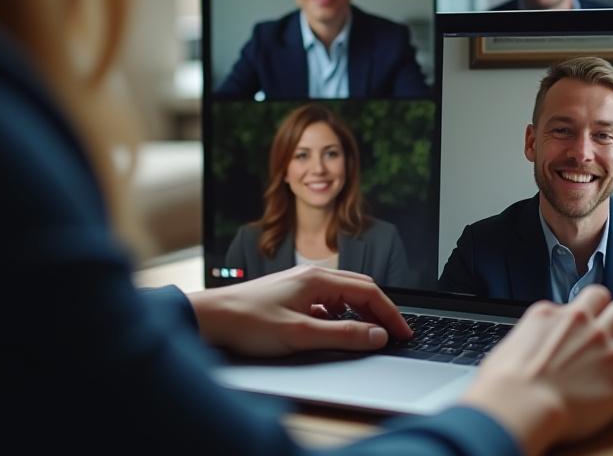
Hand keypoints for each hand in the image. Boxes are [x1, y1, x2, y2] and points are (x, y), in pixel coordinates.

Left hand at [186, 266, 413, 356]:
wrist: (209, 318)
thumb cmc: (247, 321)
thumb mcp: (300, 334)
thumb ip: (342, 336)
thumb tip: (377, 336)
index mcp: (318, 278)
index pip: (369, 291)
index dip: (390, 314)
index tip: (403, 332)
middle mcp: (311, 276)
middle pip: (360, 289)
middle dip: (380, 311)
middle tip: (394, 334)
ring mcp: (300, 286)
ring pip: (343, 296)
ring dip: (360, 314)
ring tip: (369, 334)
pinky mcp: (290, 297)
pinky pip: (326, 303)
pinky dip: (340, 317)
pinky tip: (334, 331)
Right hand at [459, 286, 612, 454]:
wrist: (518, 404)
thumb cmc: (506, 379)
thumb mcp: (516, 339)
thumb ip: (537, 331)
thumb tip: (539, 336)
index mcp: (565, 316)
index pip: (592, 296)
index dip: (594, 307)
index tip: (591, 315)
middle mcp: (592, 330)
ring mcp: (610, 356)